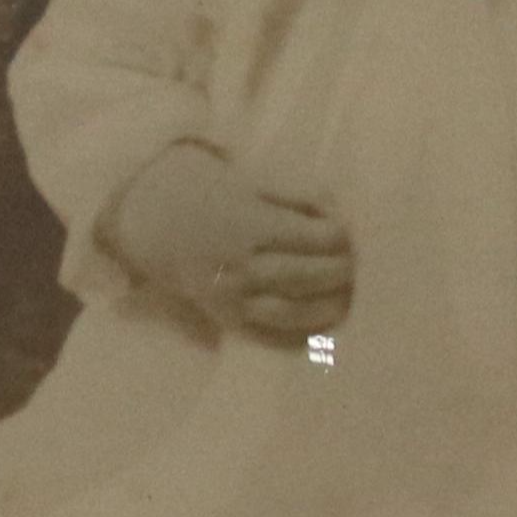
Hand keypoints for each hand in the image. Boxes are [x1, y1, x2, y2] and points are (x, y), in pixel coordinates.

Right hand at [107, 141, 352, 344]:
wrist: (156, 220)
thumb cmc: (217, 195)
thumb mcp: (254, 181)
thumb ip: (299, 195)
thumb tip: (341, 213)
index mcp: (249, 223)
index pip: (312, 237)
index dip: (341, 238)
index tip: (354, 235)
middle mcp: (240, 264)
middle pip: (305, 275)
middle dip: (340, 273)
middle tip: (360, 269)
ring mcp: (231, 296)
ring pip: (290, 310)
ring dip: (326, 308)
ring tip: (348, 300)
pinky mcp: (225, 318)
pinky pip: (267, 335)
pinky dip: (298, 335)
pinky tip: (321, 327)